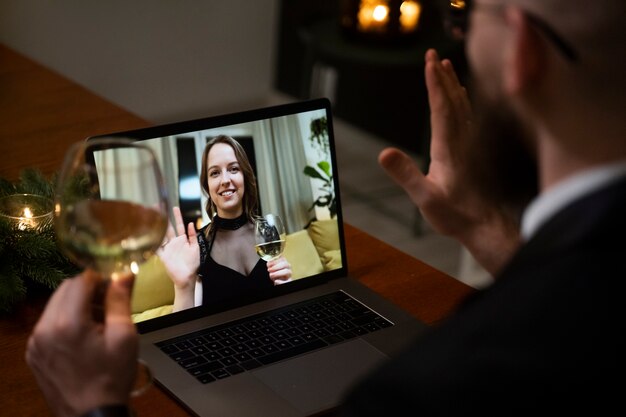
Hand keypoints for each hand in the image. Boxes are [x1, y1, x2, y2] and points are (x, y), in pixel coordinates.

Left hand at [25, 270, 136, 416]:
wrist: (91, 415)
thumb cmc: (112, 377)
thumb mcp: (125, 337)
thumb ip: (120, 301)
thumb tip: (123, 274)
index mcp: (69, 323)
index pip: (81, 280)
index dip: (101, 278)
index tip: (116, 286)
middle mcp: (44, 328)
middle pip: (65, 289)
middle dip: (88, 289)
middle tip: (109, 304)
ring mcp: (35, 341)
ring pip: (55, 304)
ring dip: (76, 303)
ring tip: (97, 321)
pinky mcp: (32, 352)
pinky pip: (48, 322)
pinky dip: (65, 320)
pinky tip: (83, 336)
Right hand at [157, 206, 199, 309]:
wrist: (187, 276)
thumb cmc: (193, 263)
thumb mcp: (196, 248)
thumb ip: (193, 236)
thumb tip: (191, 223)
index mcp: (182, 240)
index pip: (179, 225)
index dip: (177, 216)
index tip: (174, 207)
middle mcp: (174, 242)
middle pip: (168, 228)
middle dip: (164, 218)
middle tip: (158, 208)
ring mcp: (168, 248)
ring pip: (161, 235)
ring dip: (157, 227)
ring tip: (151, 218)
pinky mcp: (163, 256)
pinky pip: (157, 248)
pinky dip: (152, 243)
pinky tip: (147, 236)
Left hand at [267, 255, 291, 284]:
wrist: (276, 281)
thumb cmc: (275, 274)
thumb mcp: (272, 268)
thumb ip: (272, 264)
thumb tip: (269, 261)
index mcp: (284, 263)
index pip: (282, 259)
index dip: (274, 261)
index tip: (268, 264)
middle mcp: (288, 268)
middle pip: (285, 264)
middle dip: (276, 267)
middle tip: (269, 270)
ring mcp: (289, 275)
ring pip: (287, 272)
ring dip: (278, 273)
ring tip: (271, 275)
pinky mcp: (288, 281)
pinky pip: (287, 281)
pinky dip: (281, 281)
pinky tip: (276, 281)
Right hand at [378, 49, 519, 274]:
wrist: (484, 225)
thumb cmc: (455, 214)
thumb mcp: (424, 198)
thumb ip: (406, 174)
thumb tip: (384, 152)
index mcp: (448, 148)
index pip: (441, 107)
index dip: (434, 84)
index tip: (429, 62)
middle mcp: (461, 141)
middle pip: (453, 100)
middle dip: (442, 76)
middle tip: (434, 55)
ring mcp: (469, 145)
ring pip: (462, 107)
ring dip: (453, 85)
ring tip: (447, 68)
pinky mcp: (472, 151)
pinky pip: (467, 117)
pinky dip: (461, 101)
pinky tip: (461, 98)